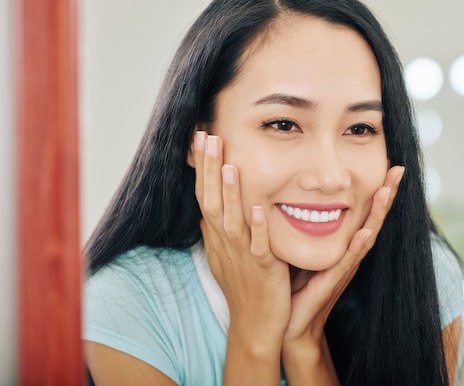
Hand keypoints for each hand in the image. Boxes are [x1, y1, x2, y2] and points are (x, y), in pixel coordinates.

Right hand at [191, 131, 290, 345]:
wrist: (254, 325)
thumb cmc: (243, 286)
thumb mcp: (225, 255)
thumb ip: (218, 230)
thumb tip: (208, 210)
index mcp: (218, 236)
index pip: (205, 194)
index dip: (202, 167)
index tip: (200, 137)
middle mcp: (225, 242)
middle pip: (211, 200)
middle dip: (209, 169)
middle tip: (208, 136)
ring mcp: (242, 256)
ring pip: (231, 220)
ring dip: (229, 193)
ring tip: (228, 165)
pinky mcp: (263, 270)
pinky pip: (258, 247)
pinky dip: (257, 228)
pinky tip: (259, 209)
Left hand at [281, 165, 403, 354]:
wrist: (292, 326)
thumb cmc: (297, 288)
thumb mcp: (305, 251)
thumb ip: (308, 230)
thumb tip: (300, 200)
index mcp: (345, 246)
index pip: (365, 213)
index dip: (377, 191)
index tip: (388, 166)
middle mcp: (350, 255)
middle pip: (374, 220)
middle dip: (387, 195)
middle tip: (398, 170)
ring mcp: (344, 268)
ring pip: (367, 236)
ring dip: (378, 214)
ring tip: (386, 191)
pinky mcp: (332, 282)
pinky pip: (348, 261)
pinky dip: (358, 246)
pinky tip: (366, 232)